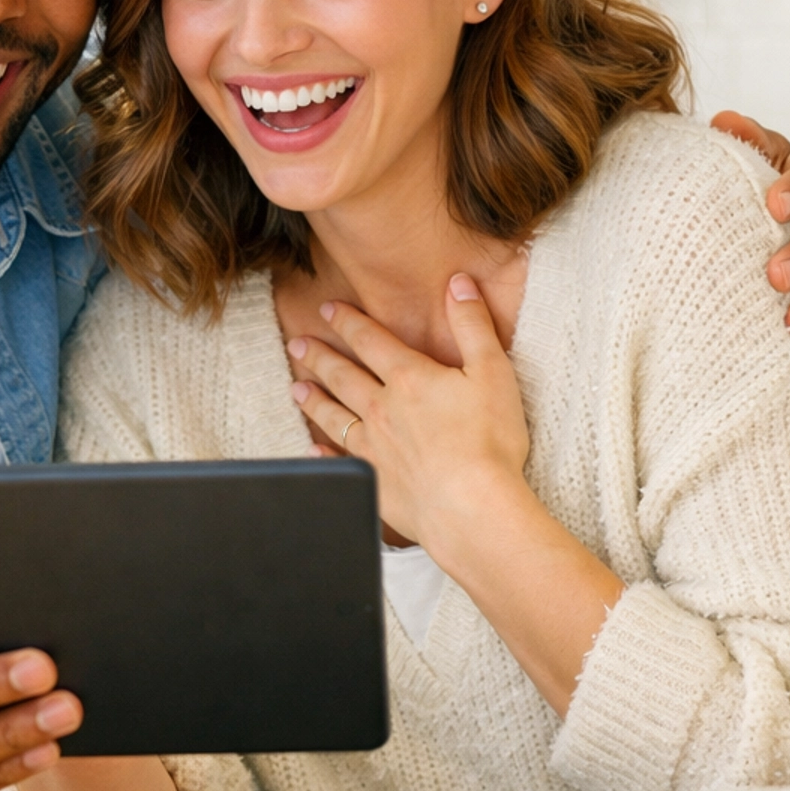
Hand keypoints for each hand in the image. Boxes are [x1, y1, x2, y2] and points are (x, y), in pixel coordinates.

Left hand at [288, 279, 622, 714]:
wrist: (473, 507)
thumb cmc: (490, 441)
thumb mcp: (493, 371)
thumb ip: (473, 325)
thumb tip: (458, 283)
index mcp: (409, 379)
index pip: (370, 340)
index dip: (348, 321)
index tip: (327, 308)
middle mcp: (382, 409)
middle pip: (342, 376)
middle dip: (319, 356)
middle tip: (297, 343)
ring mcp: (373, 448)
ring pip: (333, 416)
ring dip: (313, 399)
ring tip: (296, 387)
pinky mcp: (374, 483)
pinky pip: (340, 464)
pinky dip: (323, 456)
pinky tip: (313, 450)